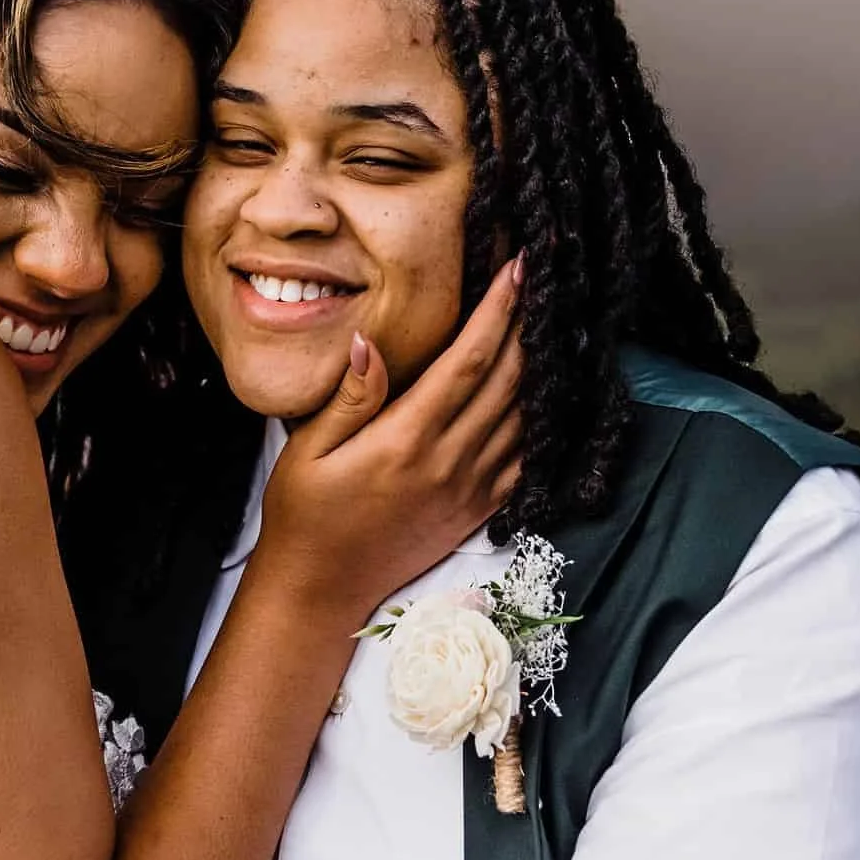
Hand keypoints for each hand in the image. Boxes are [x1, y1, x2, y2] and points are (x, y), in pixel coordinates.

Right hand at [256, 259, 523, 623]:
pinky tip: (548, 394)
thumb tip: (368, 341)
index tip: (518, 269)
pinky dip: (543, 422)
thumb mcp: (308, 451)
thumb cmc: (305, 516)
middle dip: (530, 326)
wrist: (322, 590)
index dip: (499, 311)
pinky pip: (526, 460)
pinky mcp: (478, 511)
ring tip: (553, 325)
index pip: (469, 361)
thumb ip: (349, 398)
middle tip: (545, 282)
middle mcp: (448, 462)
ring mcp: (469, 489)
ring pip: (525, 417)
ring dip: (543, 368)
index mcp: (406, 439)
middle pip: (509, 381)